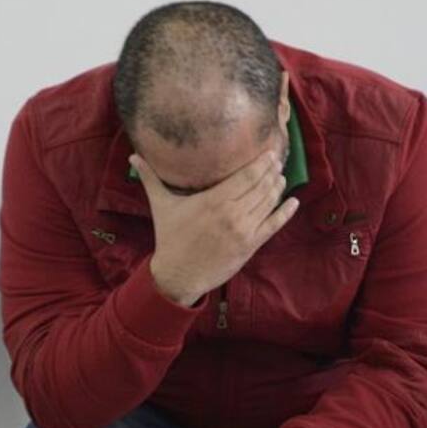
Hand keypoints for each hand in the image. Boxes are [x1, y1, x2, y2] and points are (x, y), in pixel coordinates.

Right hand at [130, 149, 300, 306]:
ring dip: (278, 188)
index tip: (269, 152)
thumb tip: (133, 158)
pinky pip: (273, 226)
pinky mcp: (250, 246)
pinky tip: (293, 202)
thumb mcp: (162, 206)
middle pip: (260, 186)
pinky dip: (285, 213)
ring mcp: (243, 230)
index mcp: (213, 200)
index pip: (245, 176)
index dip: (261, 163)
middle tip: (278, 160)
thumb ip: (150, 179)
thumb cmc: (170, 238)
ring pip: (268, 203)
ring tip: (282, 176)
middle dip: (271, 172)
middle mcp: (232, 213)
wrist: (178, 274)